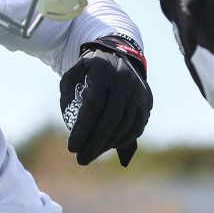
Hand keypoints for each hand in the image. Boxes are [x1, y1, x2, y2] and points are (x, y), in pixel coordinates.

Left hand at [60, 34, 151, 165]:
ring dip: (107, 145)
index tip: (72, 148)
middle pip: (110, 120)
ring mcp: (138, 92)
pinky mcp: (147, 101)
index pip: (93, 107)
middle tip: (81, 159)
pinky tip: (108, 146)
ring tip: (91, 154)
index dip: (83, 130)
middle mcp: (125, 81)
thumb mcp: (73, 73)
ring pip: (125, 126)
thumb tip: (71, 125)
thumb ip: (66, 95)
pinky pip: (136, 127)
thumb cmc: (91, 69)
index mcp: (104, 73)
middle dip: (95, 144)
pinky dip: (122, 140)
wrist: (119, 54)